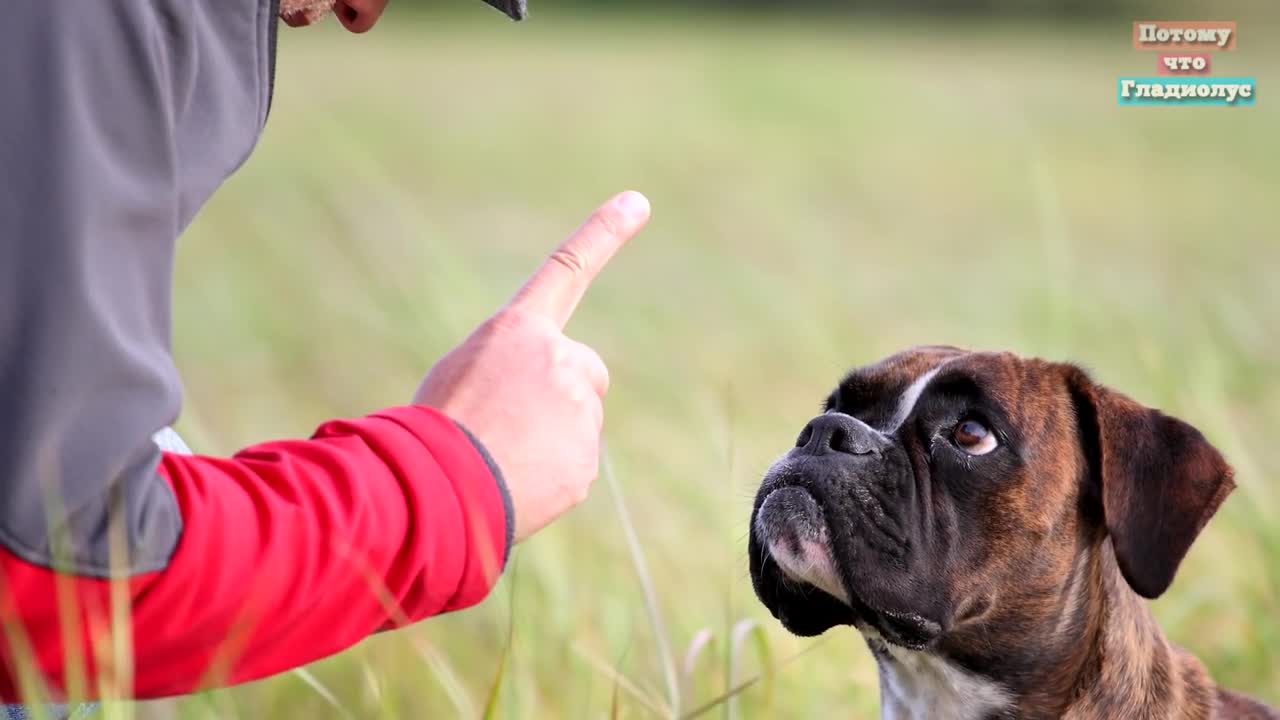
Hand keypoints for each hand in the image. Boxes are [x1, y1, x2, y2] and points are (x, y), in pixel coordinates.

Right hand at [414, 191, 651, 542]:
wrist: (433, 486)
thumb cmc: (433, 428)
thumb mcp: (460, 376)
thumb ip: (510, 371)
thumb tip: (538, 409)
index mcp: (517, 331)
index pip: (566, 269)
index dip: (603, 233)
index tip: (638, 201)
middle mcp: (558, 359)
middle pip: (585, 373)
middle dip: (564, 395)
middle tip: (515, 423)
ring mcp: (578, 410)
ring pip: (578, 424)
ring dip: (549, 440)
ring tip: (501, 456)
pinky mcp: (585, 459)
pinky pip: (573, 465)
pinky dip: (550, 476)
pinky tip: (515, 482)